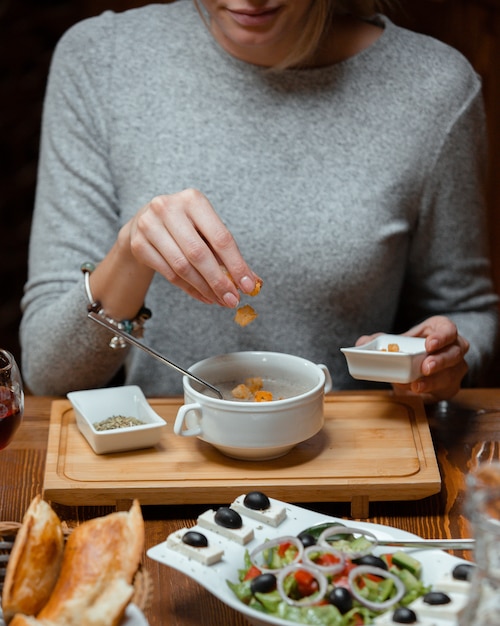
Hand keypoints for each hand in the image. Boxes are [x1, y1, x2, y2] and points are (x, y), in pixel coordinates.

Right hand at [125, 188, 261, 306]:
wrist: (144, 223)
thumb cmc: (185, 227)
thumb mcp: (206, 231)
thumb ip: (228, 254)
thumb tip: (253, 282)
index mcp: (193, 200)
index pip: (220, 237)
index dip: (236, 264)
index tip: (247, 285)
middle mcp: (168, 208)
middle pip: (199, 254)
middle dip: (218, 281)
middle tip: (232, 300)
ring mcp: (149, 225)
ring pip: (182, 267)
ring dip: (204, 288)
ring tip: (218, 300)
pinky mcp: (139, 244)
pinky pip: (169, 274)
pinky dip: (189, 289)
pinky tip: (203, 296)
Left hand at [356, 316, 469, 401]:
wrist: (421, 367)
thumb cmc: (412, 348)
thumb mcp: (397, 342)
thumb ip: (378, 341)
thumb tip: (361, 343)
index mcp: (441, 330)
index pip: (448, 329)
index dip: (442, 336)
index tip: (429, 344)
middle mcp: (453, 347)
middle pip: (454, 352)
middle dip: (440, 360)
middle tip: (424, 367)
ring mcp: (455, 367)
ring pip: (452, 373)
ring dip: (434, 380)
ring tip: (416, 385)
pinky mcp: (451, 384)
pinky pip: (445, 388)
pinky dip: (430, 390)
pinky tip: (417, 390)